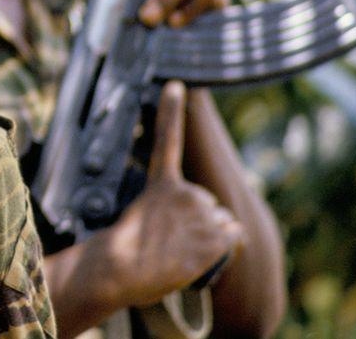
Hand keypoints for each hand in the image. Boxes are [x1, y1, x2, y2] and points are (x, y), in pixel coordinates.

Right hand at [102, 81, 245, 306]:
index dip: (172, 109)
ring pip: (223, 224)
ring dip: (210, 239)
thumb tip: (190, 220)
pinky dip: (224, 249)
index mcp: (162, 184)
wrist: (121, 269)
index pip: (169, 139)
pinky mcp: (214, 237)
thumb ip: (169, 215)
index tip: (176, 84)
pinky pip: (234, 240)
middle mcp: (186, 192)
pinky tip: (198, 257)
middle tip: (171, 242)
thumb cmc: (125, 255)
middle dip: (199, 223)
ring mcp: (202, 213)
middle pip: (210, 205)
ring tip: (180, 253)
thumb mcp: (141, 223)